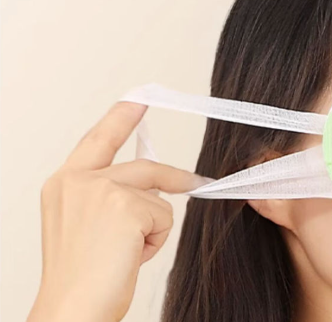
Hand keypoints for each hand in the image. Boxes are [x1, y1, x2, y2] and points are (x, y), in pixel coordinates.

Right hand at [27, 101, 208, 321]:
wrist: (72, 308)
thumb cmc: (79, 277)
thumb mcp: (84, 225)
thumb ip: (109, 197)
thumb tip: (152, 186)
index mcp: (64, 183)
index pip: (98, 140)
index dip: (121, 118)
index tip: (137, 98)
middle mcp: (79, 179)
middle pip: (145, 166)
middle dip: (175, 177)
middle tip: (199, 180)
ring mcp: (103, 189)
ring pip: (158, 196)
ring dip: (153, 227)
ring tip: (127, 254)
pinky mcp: (127, 206)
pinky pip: (165, 216)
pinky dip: (156, 240)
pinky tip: (130, 257)